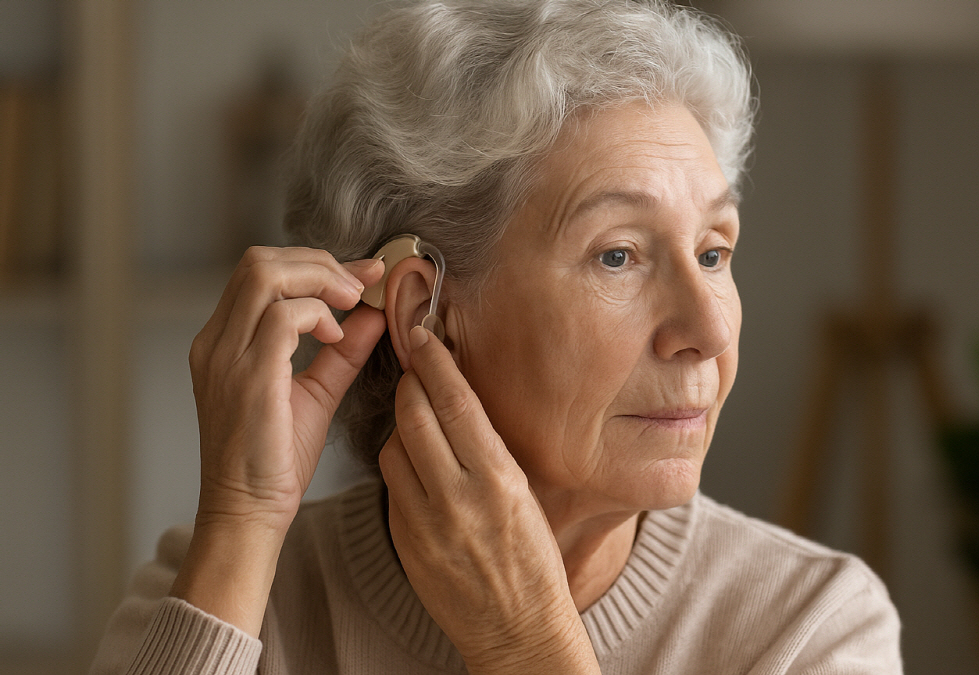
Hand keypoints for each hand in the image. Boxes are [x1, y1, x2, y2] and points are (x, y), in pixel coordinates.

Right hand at [172, 246, 384, 634]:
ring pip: (267, 275)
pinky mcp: (247, 377)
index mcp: (224, 341)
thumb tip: (374, 313)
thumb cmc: (275, 461)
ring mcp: (225, 356)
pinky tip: (335, 338)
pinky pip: (284, 317)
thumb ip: (342, 352)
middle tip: (360, 286)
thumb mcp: (316, 393)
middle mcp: (216, 342)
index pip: (260, 271)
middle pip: (259, 261)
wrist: (248, 512)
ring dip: (320, 279)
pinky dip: (318, 315)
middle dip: (320, 262)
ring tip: (351, 305)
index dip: (315, 263)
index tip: (364, 275)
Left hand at [380, 326, 599, 674]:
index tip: (423, 336)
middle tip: (414, 364)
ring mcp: (425, 522)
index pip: (455, 404)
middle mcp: (458, 498)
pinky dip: (398, 463)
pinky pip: (391, 485)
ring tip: (416, 416)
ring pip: (393, 447)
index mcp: (499, 480)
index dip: (435, 363)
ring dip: (400, 423)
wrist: (518, 631)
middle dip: (410, 382)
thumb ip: (492, 454)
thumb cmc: (534, 564)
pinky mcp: (404, 541)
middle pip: (414, 416)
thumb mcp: (527, 497)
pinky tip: (414, 462)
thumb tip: (462, 406)